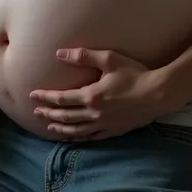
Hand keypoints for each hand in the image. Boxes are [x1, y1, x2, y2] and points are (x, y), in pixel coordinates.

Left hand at [30, 48, 170, 139]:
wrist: (158, 94)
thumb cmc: (135, 73)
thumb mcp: (110, 59)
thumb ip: (84, 56)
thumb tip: (60, 54)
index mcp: (91, 95)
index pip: (62, 98)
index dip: (46, 97)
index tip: (33, 95)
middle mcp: (95, 113)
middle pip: (66, 116)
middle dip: (49, 114)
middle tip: (36, 113)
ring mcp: (104, 124)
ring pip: (77, 130)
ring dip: (61, 128)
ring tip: (51, 127)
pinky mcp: (114, 131)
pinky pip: (92, 137)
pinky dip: (80, 137)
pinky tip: (75, 136)